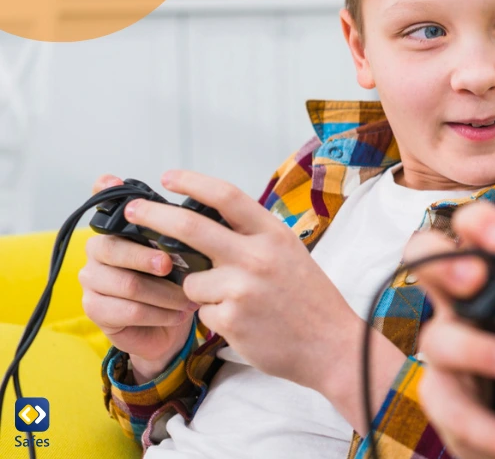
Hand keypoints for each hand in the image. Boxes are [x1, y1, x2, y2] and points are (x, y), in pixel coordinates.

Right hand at [79, 175, 197, 383]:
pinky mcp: (94, 309)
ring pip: (129, 284)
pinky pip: (130, 310)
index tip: (124, 192)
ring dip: (166, 294)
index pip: (109, 208)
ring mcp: (91, 280)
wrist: (167, 328)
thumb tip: (195, 225)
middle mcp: (98, 250)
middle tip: (172, 266)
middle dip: (148, 258)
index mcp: (117, 229)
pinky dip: (160, 314)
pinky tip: (177, 315)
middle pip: (115, 249)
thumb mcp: (183, 257)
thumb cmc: (174, 284)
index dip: (115, 200)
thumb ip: (180, 237)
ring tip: (189, 299)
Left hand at [121, 170, 405, 433]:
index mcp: (273, 234)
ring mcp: (242, 289)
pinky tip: (243, 323)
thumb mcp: (289, 254)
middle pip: (190, 227)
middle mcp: (257, 256)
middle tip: (133, 211)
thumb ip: (251, 238)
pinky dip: (215, 317)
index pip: (227, 196)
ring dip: (201, 292)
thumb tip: (204, 224)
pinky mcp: (230, 320)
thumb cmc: (310, 300)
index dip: (193, 182)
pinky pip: (202, 313)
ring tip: (237, 303)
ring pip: (191, 281)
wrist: (332, 346)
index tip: (169, 177)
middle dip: (154, 216)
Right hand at [409, 203, 494, 458]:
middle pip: (425, 265)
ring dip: (477, 347)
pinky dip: (494, 431)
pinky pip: (455, 416)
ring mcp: (449, 357)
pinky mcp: (450, 409)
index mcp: (494, 278)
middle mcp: (461, 307)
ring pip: (437, 340)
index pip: (468, 230)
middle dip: (445, 264)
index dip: (477, 224)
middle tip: (477, 278)